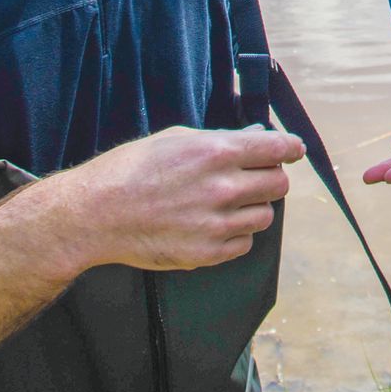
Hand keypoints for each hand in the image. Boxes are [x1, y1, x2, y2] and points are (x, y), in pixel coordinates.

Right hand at [44, 125, 304, 273]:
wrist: (96, 214)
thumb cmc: (131, 169)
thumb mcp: (176, 138)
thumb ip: (220, 140)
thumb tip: (254, 139)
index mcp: (217, 152)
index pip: (277, 148)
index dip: (290, 148)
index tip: (294, 150)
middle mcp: (223, 188)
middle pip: (278, 184)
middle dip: (270, 177)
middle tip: (255, 177)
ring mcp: (217, 224)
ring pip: (265, 216)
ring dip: (253, 207)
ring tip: (227, 203)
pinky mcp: (207, 253)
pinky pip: (244, 243)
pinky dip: (236, 234)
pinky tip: (213, 224)